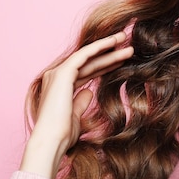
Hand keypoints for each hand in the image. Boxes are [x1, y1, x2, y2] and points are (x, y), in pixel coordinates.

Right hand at [20, 32, 133, 178]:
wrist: (52, 140)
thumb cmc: (62, 134)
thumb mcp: (75, 116)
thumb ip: (80, 101)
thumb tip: (89, 91)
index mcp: (59, 88)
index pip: (86, 72)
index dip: (104, 66)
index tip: (121, 61)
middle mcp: (56, 77)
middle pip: (89, 63)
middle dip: (108, 54)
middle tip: (126, 45)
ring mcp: (57, 74)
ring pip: (88, 57)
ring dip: (108, 48)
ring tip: (125, 38)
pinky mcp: (62, 74)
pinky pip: (83, 55)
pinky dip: (98, 47)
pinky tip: (113, 42)